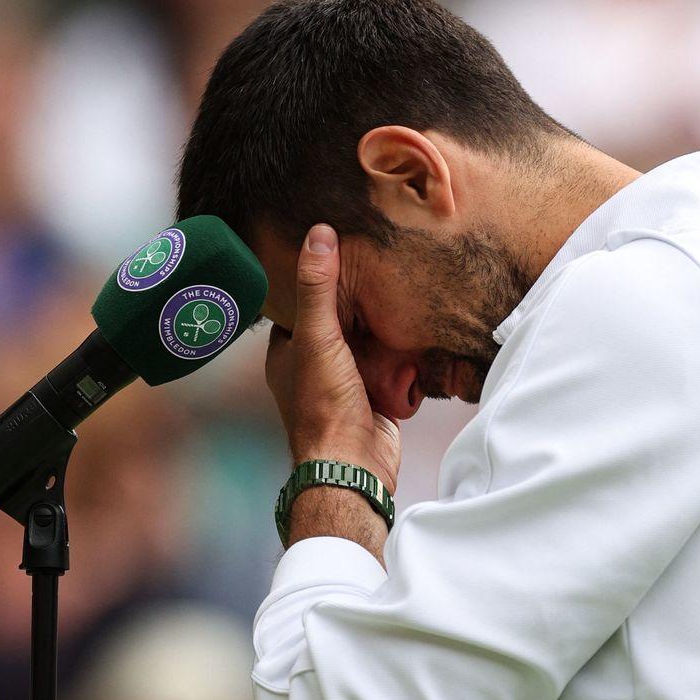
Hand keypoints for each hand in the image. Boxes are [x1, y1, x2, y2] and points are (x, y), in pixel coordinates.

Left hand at [266, 223, 401, 494]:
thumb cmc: (325, 406)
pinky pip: (387, 363)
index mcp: (286, 354)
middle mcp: (312, 367)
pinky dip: (398, 349)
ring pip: (363, 342)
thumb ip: (318, 289)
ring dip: (379, 323)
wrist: (355, 464)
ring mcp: (344, 383)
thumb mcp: (318, 337)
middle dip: (355, 300)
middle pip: (336, 322)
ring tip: (397, 284)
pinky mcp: (373, 395)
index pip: (298, 305)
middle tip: (376, 261)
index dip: (315, 279)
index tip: (335, 248)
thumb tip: (318, 235)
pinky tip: (412, 324)